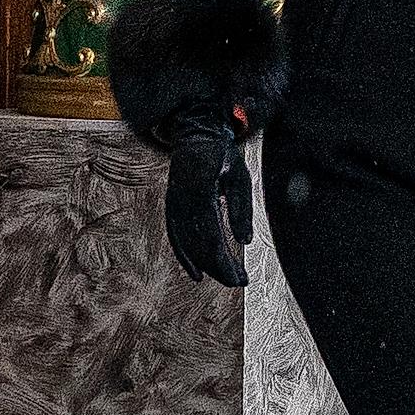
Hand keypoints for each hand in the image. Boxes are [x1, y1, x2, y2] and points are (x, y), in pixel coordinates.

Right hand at [159, 113, 252, 287]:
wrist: (194, 134)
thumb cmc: (223, 155)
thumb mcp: (240, 177)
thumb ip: (241, 209)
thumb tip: (244, 242)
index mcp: (201, 188)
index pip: (211, 234)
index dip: (224, 259)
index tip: (239, 277)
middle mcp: (182, 198)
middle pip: (199, 242)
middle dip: (219, 266)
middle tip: (239, 281)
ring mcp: (173, 203)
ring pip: (187, 243)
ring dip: (206, 264)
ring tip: (227, 278)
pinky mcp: (170, 207)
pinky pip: (175, 237)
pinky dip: (185, 257)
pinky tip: (197, 274)